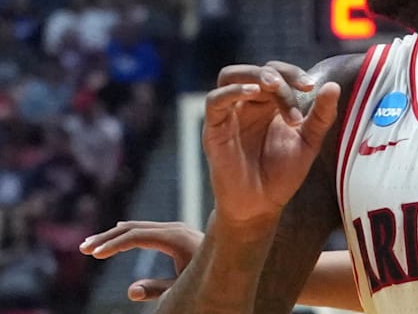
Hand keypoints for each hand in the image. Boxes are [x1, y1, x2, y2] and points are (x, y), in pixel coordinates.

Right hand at [80, 221, 204, 300]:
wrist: (233, 257)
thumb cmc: (209, 277)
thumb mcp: (181, 286)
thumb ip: (157, 289)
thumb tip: (130, 291)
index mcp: (174, 238)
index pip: (136, 236)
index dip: (114, 245)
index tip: (94, 255)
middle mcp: (174, 228)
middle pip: (132, 228)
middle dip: (106, 238)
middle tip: (83, 249)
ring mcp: (175, 228)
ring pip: (137, 226)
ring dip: (113, 235)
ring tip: (90, 245)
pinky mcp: (176, 232)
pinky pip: (146, 228)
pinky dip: (127, 232)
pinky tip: (116, 232)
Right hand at [203, 61, 340, 224]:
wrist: (261, 206)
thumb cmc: (283, 174)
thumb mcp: (309, 142)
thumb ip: (321, 115)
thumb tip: (333, 86)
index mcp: (271, 104)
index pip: (278, 73)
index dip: (294, 74)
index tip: (310, 87)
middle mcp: (249, 104)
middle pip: (257, 71)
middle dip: (277, 74)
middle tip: (295, 87)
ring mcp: (230, 114)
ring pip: (230, 76)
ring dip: (253, 75)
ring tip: (273, 87)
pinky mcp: (214, 128)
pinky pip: (215, 101)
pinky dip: (231, 91)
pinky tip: (252, 94)